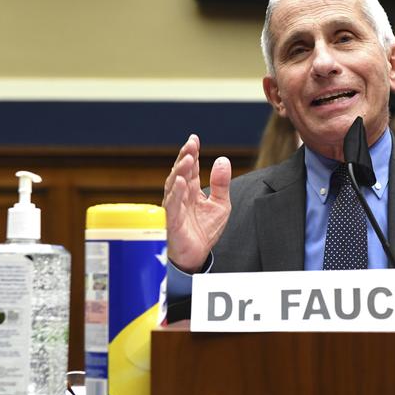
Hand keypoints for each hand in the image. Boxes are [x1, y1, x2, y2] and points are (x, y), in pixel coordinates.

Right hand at [162, 134, 231, 272]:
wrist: (197, 256)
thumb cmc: (204, 231)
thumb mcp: (220, 204)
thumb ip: (221, 184)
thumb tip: (223, 159)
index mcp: (191, 190)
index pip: (190, 168)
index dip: (192, 152)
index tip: (194, 138)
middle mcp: (180, 196)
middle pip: (180, 172)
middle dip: (185, 157)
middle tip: (191, 144)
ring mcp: (174, 207)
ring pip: (173, 185)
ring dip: (179, 171)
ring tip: (187, 158)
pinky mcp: (172, 221)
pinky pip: (172, 205)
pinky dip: (175, 192)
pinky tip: (180, 181)